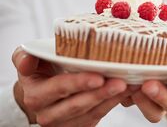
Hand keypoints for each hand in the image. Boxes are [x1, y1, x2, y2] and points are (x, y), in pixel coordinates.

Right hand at [12, 47, 129, 125]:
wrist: (43, 91)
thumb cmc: (41, 70)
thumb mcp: (30, 60)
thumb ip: (25, 58)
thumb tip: (26, 60)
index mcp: (36, 95)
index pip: (59, 89)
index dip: (79, 83)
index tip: (98, 77)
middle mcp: (48, 113)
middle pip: (78, 104)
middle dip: (101, 93)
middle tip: (120, 82)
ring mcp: (65, 122)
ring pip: (92, 112)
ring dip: (112, 98)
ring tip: (129, 84)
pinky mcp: (81, 125)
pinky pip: (100, 115)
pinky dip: (116, 101)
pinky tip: (128, 90)